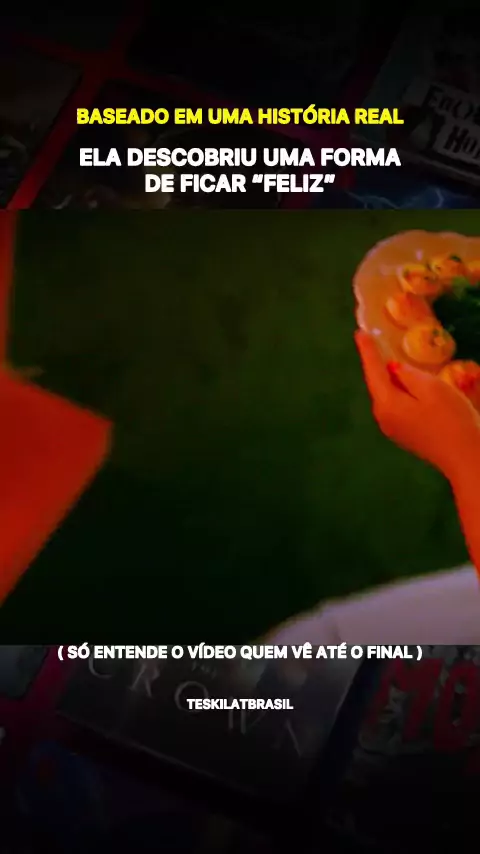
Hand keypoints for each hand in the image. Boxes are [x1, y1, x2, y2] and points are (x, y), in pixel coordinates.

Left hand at [355, 329, 479, 480]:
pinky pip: (396, 407)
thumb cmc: (450, 419)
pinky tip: (406, 385)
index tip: (359, 333)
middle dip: (377, 365)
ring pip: (387, 397)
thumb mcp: (431, 388)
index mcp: (386, 404)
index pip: (373, 372)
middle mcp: (383, 418)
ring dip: (389, 379)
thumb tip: (394, 369)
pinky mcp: (405, 436)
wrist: (466, 457)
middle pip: (378, 385)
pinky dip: (398, 392)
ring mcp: (393, 430)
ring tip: (390, 360)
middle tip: (373, 343)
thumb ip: (409, 374)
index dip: (367, 351)